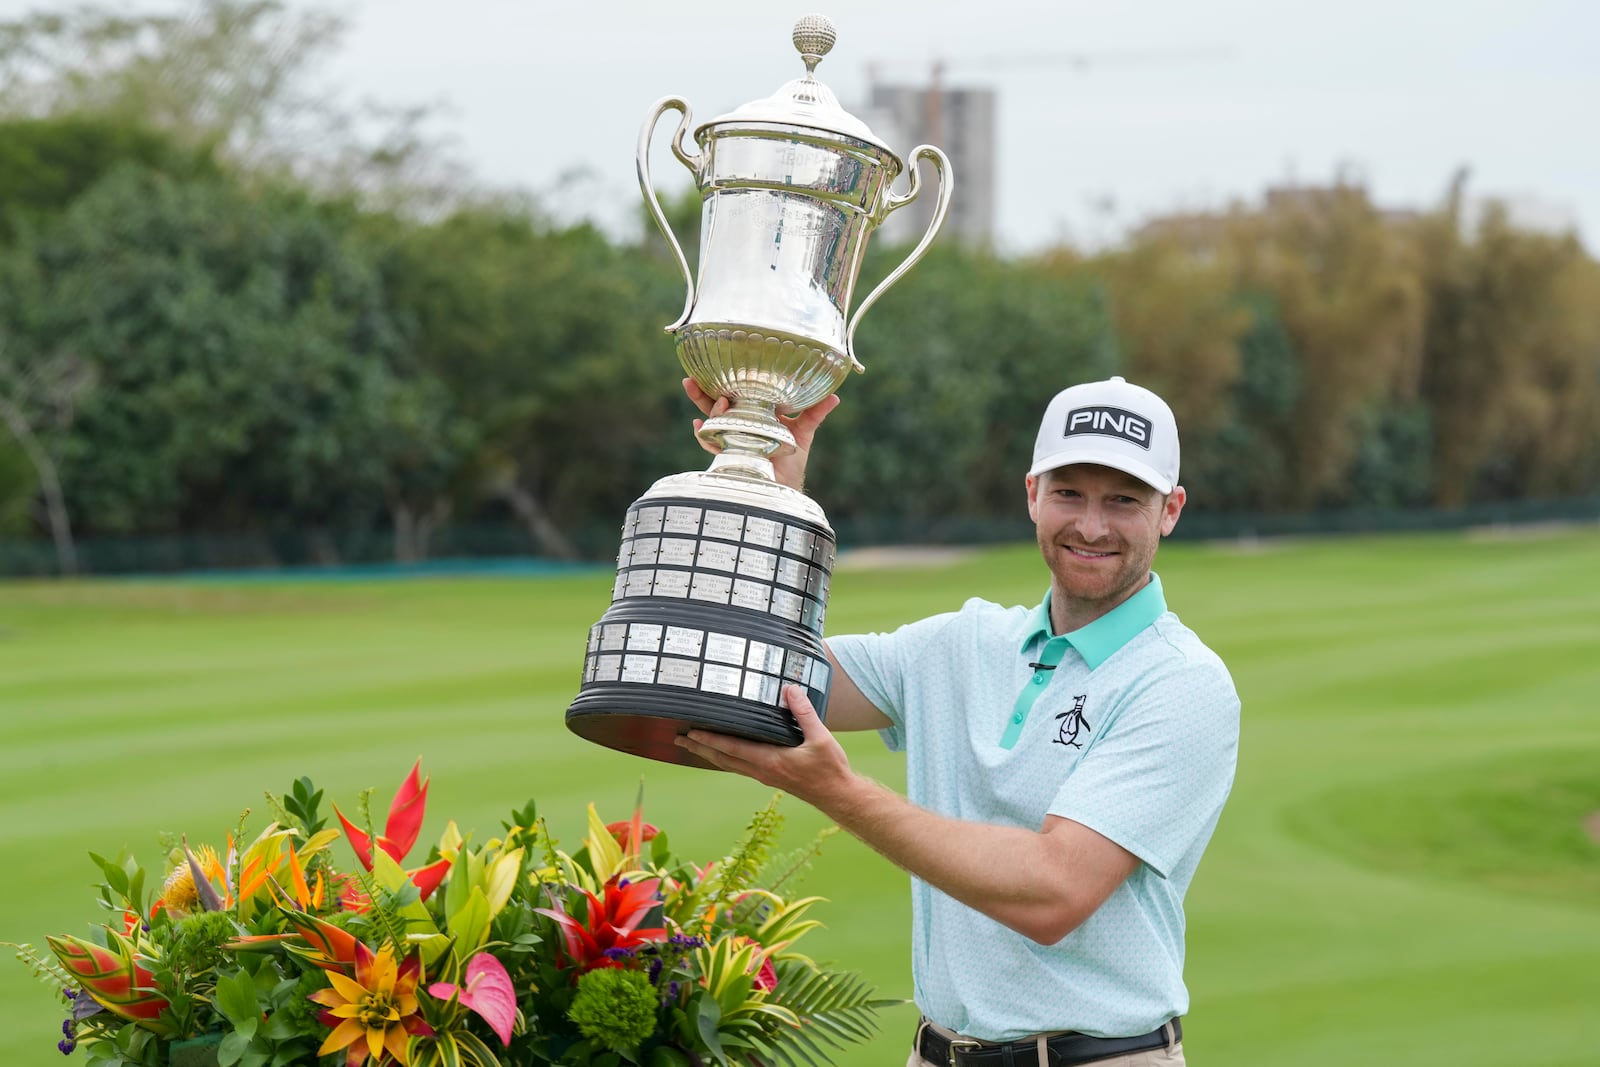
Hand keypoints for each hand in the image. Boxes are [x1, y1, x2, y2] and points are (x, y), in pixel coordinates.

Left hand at [675, 685, 854, 808]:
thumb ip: (804, 712)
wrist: (838, 796)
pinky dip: (725, 758)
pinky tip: (723, 753)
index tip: (691, 733)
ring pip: (729, 764)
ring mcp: (765, 776)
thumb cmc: (830, 769)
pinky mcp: (770, 777)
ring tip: (692, 745)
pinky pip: (740, 766)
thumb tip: (790, 689)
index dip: (710, 740)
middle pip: (722, 759)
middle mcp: (762, 771)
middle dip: (700, 748)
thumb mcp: (821, 737)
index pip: (732, 749)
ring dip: (709, 754)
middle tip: (679, 739)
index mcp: (770, 761)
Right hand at [683, 378, 839, 493]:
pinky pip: (711, 443)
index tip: (715, 367)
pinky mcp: (729, 454)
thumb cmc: (792, 460)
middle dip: (701, 393)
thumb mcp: (804, 433)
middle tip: (689, 380)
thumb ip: (815, 414)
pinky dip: (704, 435)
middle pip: (717, 403)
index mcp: (756, 413)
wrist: (785, 487)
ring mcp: (732, 438)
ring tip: (707, 404)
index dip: (725, 380)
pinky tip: (699, 426)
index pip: (738, 392)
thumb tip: (835, 396)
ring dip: (704, 411)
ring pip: (711, 421)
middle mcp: (740, 423)